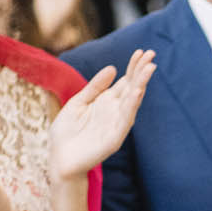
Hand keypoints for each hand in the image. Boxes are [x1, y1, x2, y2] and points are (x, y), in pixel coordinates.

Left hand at [50, 50, 152, 181]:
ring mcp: (117, 124)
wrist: (59, 159)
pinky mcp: (114, 138)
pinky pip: (125, 120)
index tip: (142, 51)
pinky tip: (137, 92)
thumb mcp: (77, 103)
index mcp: (107, 102)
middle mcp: (115, 111)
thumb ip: (94, 87)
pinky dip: (132, 105)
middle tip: (152, 54)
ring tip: (150, 68)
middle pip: (132, 87)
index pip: (125, 81)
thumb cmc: (66, 133)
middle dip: (142, 71)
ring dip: (141, 85)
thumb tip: (113, 68)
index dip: (133, 66)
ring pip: (132, 101)